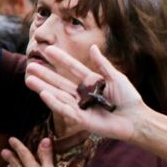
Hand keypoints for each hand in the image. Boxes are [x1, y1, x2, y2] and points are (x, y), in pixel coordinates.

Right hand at [24, 44, 149, 143]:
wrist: (137, 119)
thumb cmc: (129, 98)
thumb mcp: (116, 77)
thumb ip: (102, 64)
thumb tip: (93, 47)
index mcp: (91, 82)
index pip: (72, 68)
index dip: (61, 59)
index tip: (48, 49)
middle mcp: (83, 94)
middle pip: (60, 82)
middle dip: (46, 75)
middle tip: (31, 66)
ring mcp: (80, 107)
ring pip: (58, 95)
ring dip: (43, 88)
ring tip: (29, 79)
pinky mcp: (81, 120)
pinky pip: (65, 110)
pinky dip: (54, 102)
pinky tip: (43, 94)